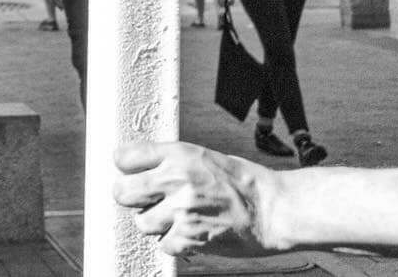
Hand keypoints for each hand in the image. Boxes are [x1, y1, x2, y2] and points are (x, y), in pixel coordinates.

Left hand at [114, 141, 282, 256]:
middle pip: (122, 192)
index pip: (124, 157)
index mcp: (178, 154)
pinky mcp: (190, 237)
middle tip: (148, 199)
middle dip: (131, 197)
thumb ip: (169, 162)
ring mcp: (182, 210)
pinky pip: (164, 244)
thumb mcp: (202, 156)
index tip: (132, 173)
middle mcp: (176, 179)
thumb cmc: (242, 182)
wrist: (275, 209)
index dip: (127, 168)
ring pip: (141, 222)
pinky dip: (175, 242)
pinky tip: (190, 232)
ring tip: (175, 217)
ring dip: (155, 223)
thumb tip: (138, 169)